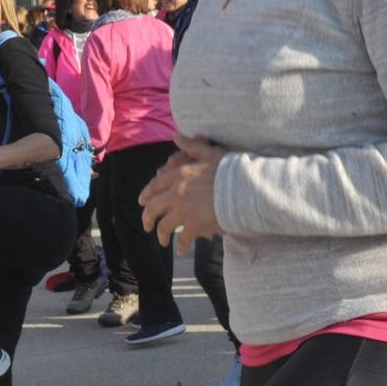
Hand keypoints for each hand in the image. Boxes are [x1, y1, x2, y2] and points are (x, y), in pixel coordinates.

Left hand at [137, 134, 225, 255]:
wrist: (244, 187)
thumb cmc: (230, 168)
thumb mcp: (209, 152)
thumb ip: (190, 145)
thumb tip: (175, 135)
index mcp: (178, 175)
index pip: (154, 186)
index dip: (146, 195)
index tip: (142, 202)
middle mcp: (176, 193)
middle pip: (153, 209)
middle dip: (147, 219)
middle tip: (147, 226)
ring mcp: (184, 210)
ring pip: (164, 226)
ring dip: (162, 235)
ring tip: (163, 241)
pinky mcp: (194, 225)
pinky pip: (183, 239)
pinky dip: (181, 246)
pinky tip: (181, 250)